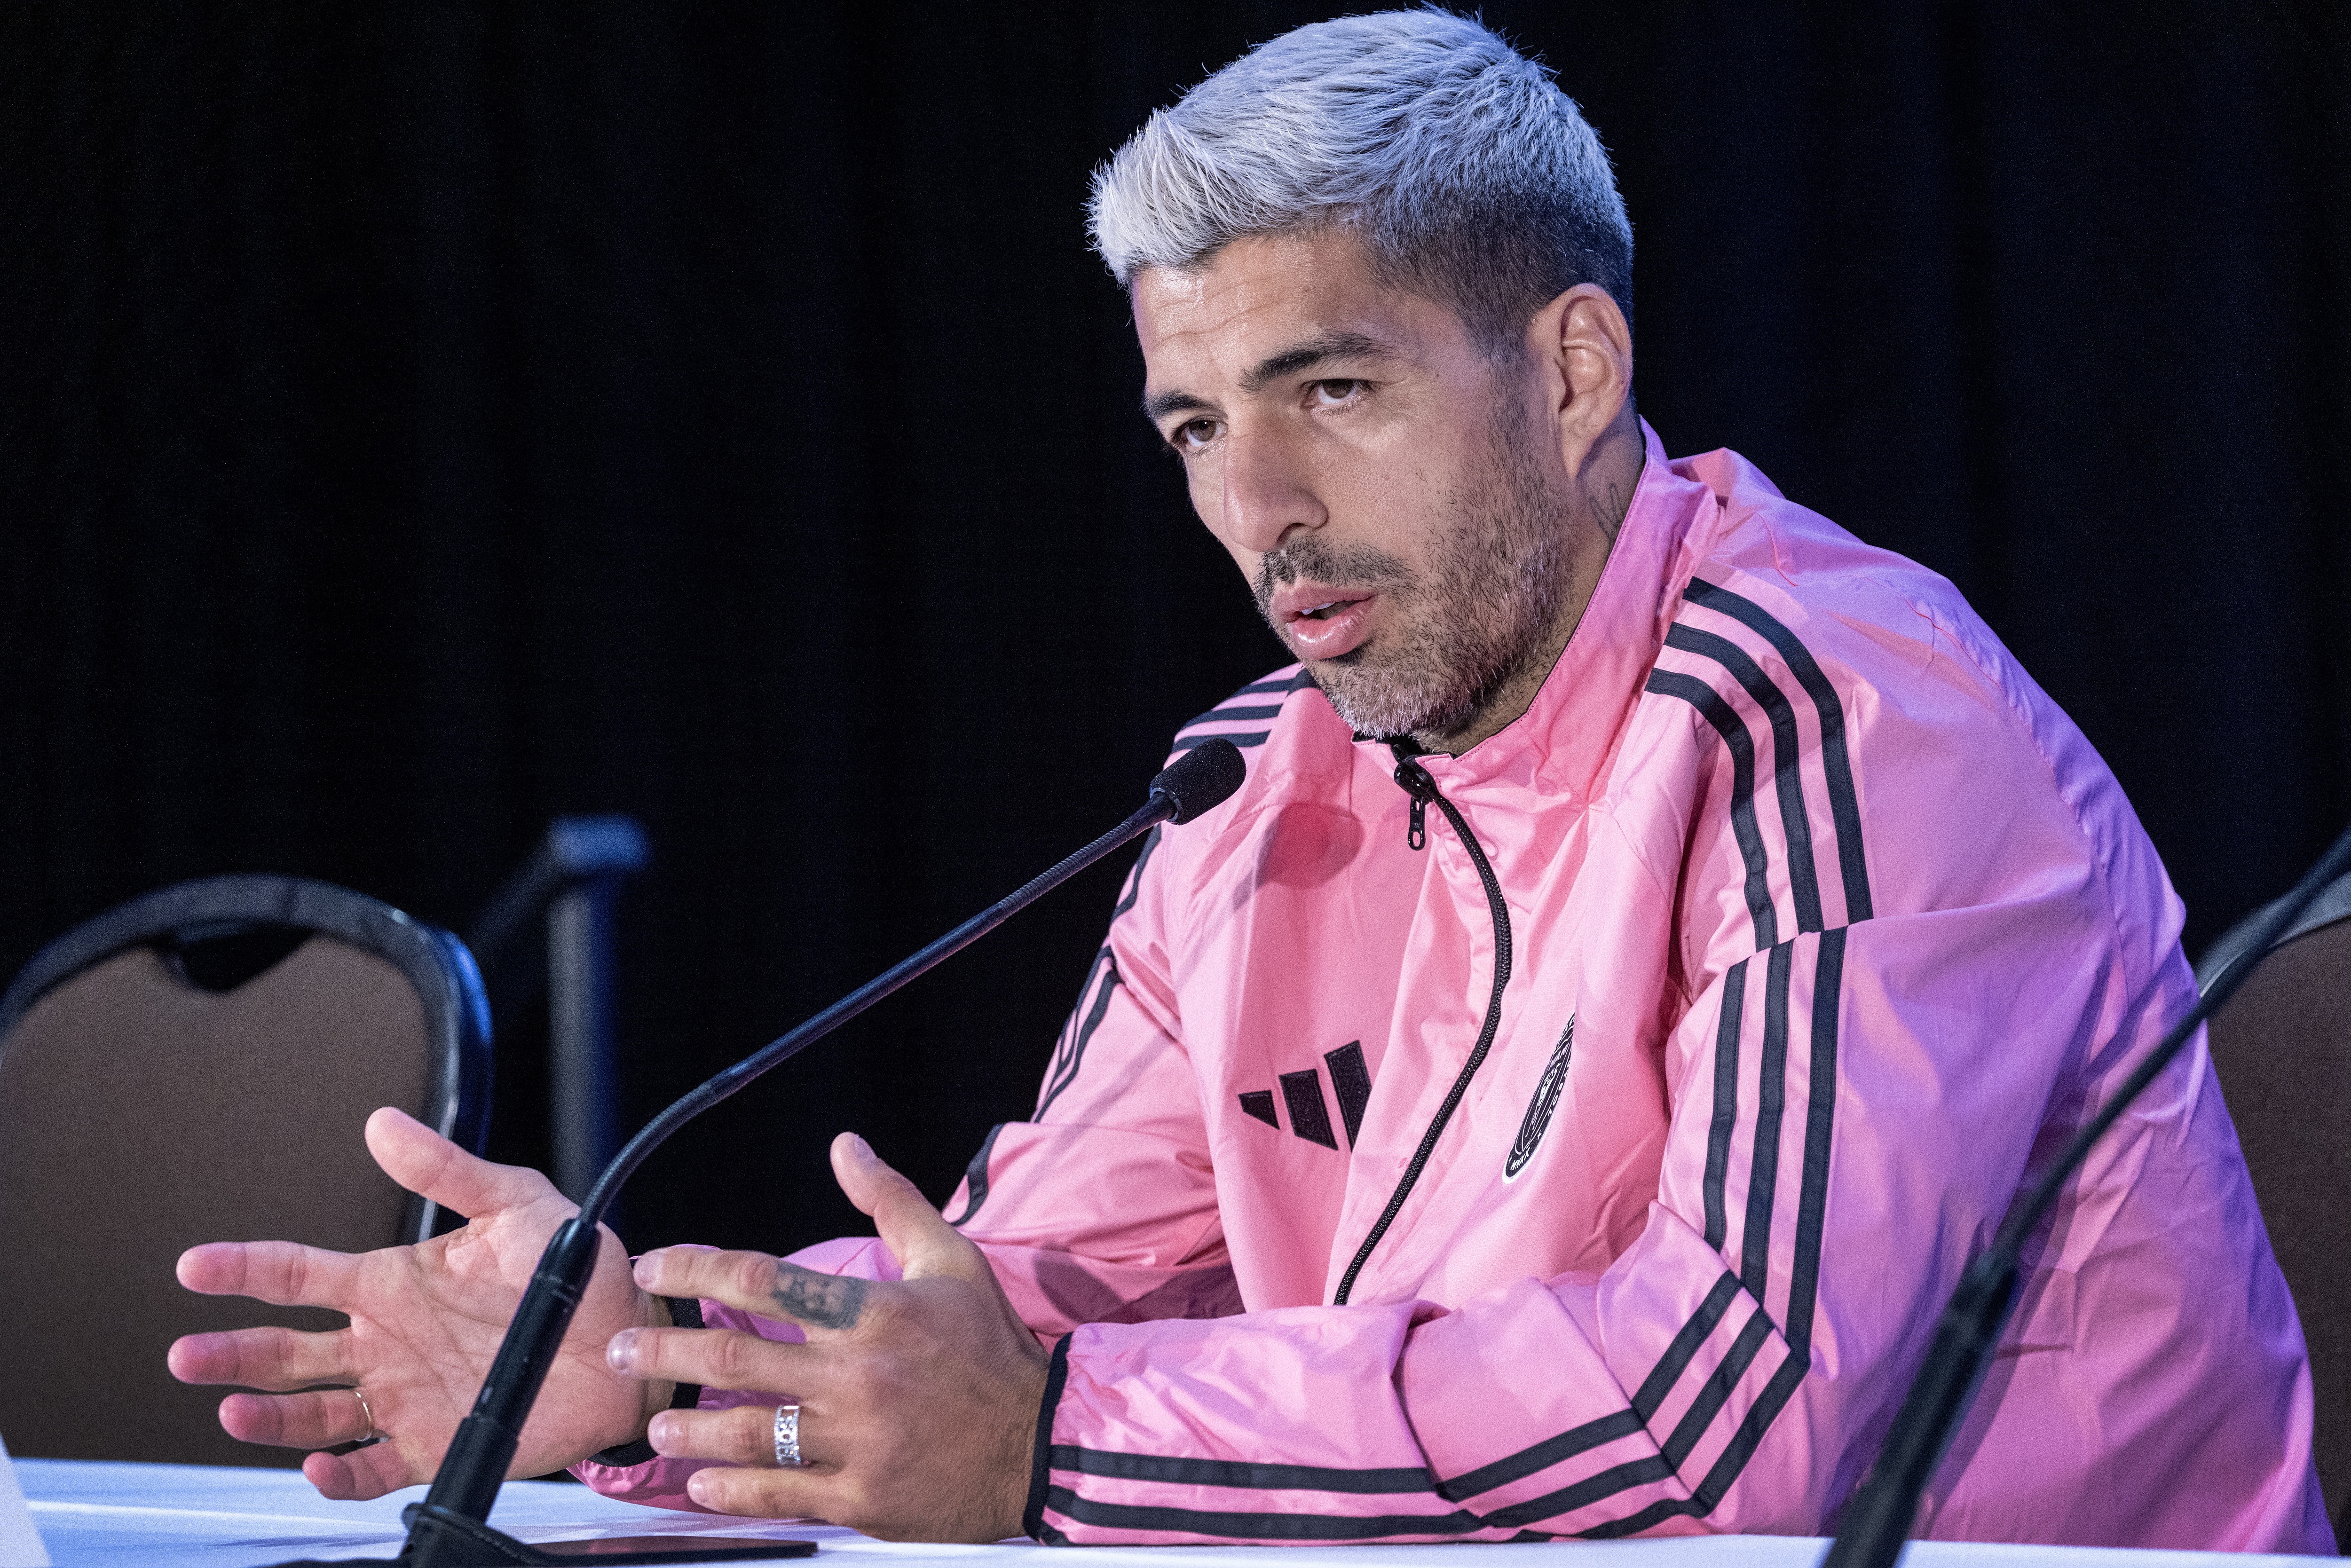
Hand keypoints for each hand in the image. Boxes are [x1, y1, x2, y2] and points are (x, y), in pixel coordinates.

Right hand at [168, 1106, 668, 1498]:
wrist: (627, 1336)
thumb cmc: (572, 1268)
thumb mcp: (514, 1203)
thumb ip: (447, 1168)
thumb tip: (384, 1125)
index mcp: (393, 1283)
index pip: (298, 1275)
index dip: (244, 1269)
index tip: (194, 1267)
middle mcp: (385, 1343)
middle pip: (286, 1352)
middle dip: (233, 1354)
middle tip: (189, 1355)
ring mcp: (403, 1396)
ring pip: (312, 1415)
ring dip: (269, 1417)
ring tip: (233, 1410)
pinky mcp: (434, 1444)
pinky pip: (371, 1467)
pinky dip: (339, 1474)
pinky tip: (318, 1466)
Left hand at [609, 1133, 1048, 1541]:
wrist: (1041, 1440)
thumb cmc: (991, 1348)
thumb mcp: (952, 1259)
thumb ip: (892, 1201)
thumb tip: (846, 1145)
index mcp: (873, 1313)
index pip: (762, 1280)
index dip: (696, 1268)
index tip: (655, 1266)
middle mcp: (856, 1375)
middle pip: (735, 1355)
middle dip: (665, 1347)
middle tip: (620, 1345)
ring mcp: (856, 1441)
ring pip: (746, 1431)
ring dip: (688, 1427)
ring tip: (657, 1425)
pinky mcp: (862, 1499)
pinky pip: (778, 1494)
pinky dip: (730, 1491)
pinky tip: (701, 1486)